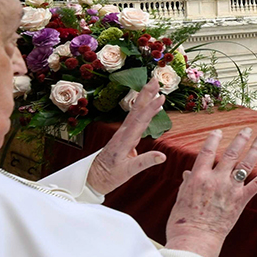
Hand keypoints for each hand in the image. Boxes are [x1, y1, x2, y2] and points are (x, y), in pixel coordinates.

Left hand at [86, 79, 169, 194]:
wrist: (94, 177)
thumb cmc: (109, 175)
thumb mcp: (127, 172)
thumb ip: (145, 162)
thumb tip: (162, 156)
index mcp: (125, 140)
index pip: (141, 121)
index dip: (151, 109)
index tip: (161, 97)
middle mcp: (124, 132)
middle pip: (136, 109)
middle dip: (146, 94)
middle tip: (154, 79)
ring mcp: (123, 132)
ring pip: (135, 111)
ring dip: (144, 97)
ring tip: (153, 84)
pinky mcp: (125, 134)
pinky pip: (135, 117)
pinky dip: (142, 107)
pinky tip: (147, 102)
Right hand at [165, 126, 256, 256]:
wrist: (195, 239)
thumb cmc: (183, 222)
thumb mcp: (181, 198)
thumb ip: (187, 183)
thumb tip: (188, 173)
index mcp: (198, 177)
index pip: (207, 151)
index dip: (213, 139)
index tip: (218, 131)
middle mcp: (216, 179)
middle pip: (230, 154)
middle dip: (240, 139)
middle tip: (247, 129)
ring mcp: (230, 189)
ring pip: (245, 164)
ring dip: (255, 149)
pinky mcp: (241, 200)